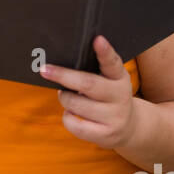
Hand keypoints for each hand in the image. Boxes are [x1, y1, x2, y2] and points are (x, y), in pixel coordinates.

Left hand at [39, 35, 137, 149]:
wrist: (128, 126)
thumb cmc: (109, 96)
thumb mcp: (110, 80)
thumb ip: (95, 69)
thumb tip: (61, 63)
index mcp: (119, 77)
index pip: (113, 62)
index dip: (105, 51)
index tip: (97, 39)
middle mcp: (120, 96)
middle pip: (88, 84)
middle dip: (63, 76)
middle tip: (45, 70)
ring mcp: (114, 116)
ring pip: (76, 104)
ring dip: (65, 98)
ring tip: (67, 96)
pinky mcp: (105, 134)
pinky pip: (75, 125)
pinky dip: (67, 117)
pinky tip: (71, 113)